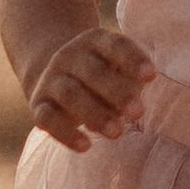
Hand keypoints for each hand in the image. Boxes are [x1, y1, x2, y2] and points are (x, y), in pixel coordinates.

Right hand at [29, 23, 156, 152]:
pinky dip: (66, 133)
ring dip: (94, 113)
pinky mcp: (38, 104)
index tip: (151, 76)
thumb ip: (129, 83)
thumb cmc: (100, 76)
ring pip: (70, 94)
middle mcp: (70, 56)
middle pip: (92, 71)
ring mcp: (51, 79)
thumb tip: (134, 109)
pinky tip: (86, 146)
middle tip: (138, 112)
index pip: (115, 45)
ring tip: (118, 132)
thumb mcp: (117, 69)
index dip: (133, 59)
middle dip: (116, 92)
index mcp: (95, 42)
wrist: (51, 74)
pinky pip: (48, 118)